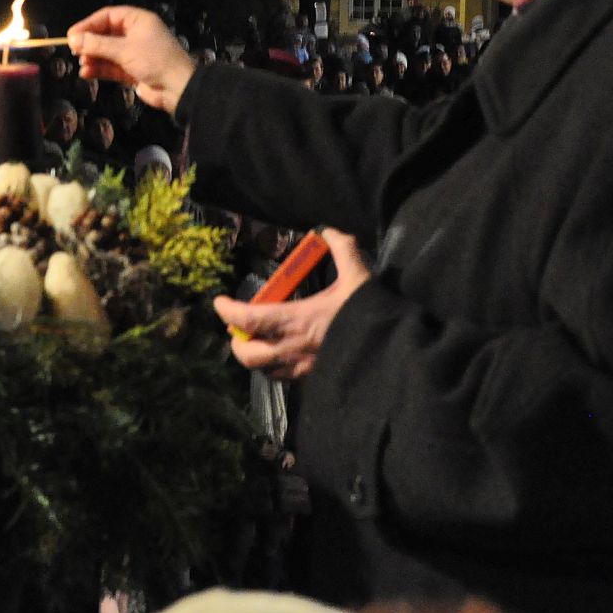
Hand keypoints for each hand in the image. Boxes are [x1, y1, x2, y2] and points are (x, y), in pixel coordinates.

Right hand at [67, 6, 196, 114]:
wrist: (178, 88)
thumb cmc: (154, 60)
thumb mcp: (124, 49)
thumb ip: (97, 44)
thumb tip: (72, 39)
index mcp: (138, 21)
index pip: (108, 16)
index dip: (89, 24)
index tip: (71, 35)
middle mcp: (135, 34)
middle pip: (106, 34)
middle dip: (90, 43)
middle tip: (74, 51)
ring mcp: (134, 53)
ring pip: (107, 52)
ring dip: (93, 57)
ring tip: (82, 64)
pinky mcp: (132, 70)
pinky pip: (111, 67)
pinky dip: (99, 69)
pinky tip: (86, 73)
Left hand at [214, 229, 369, 380]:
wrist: (393, 355)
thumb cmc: (370, 316)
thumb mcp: (359, 277)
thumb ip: (343, 249)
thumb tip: (329, 231)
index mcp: (296, 321)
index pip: (248, 318)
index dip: (227, 311)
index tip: (219, 302)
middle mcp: (292, 349)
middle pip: (247, 355)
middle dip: (237, 341)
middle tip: (238, 327)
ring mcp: (302, 369)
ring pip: (263, 371)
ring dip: (254, 357)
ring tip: (258, 341)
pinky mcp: (313, 381)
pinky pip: (283, 379)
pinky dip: (274, 368)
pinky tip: (283, 355)